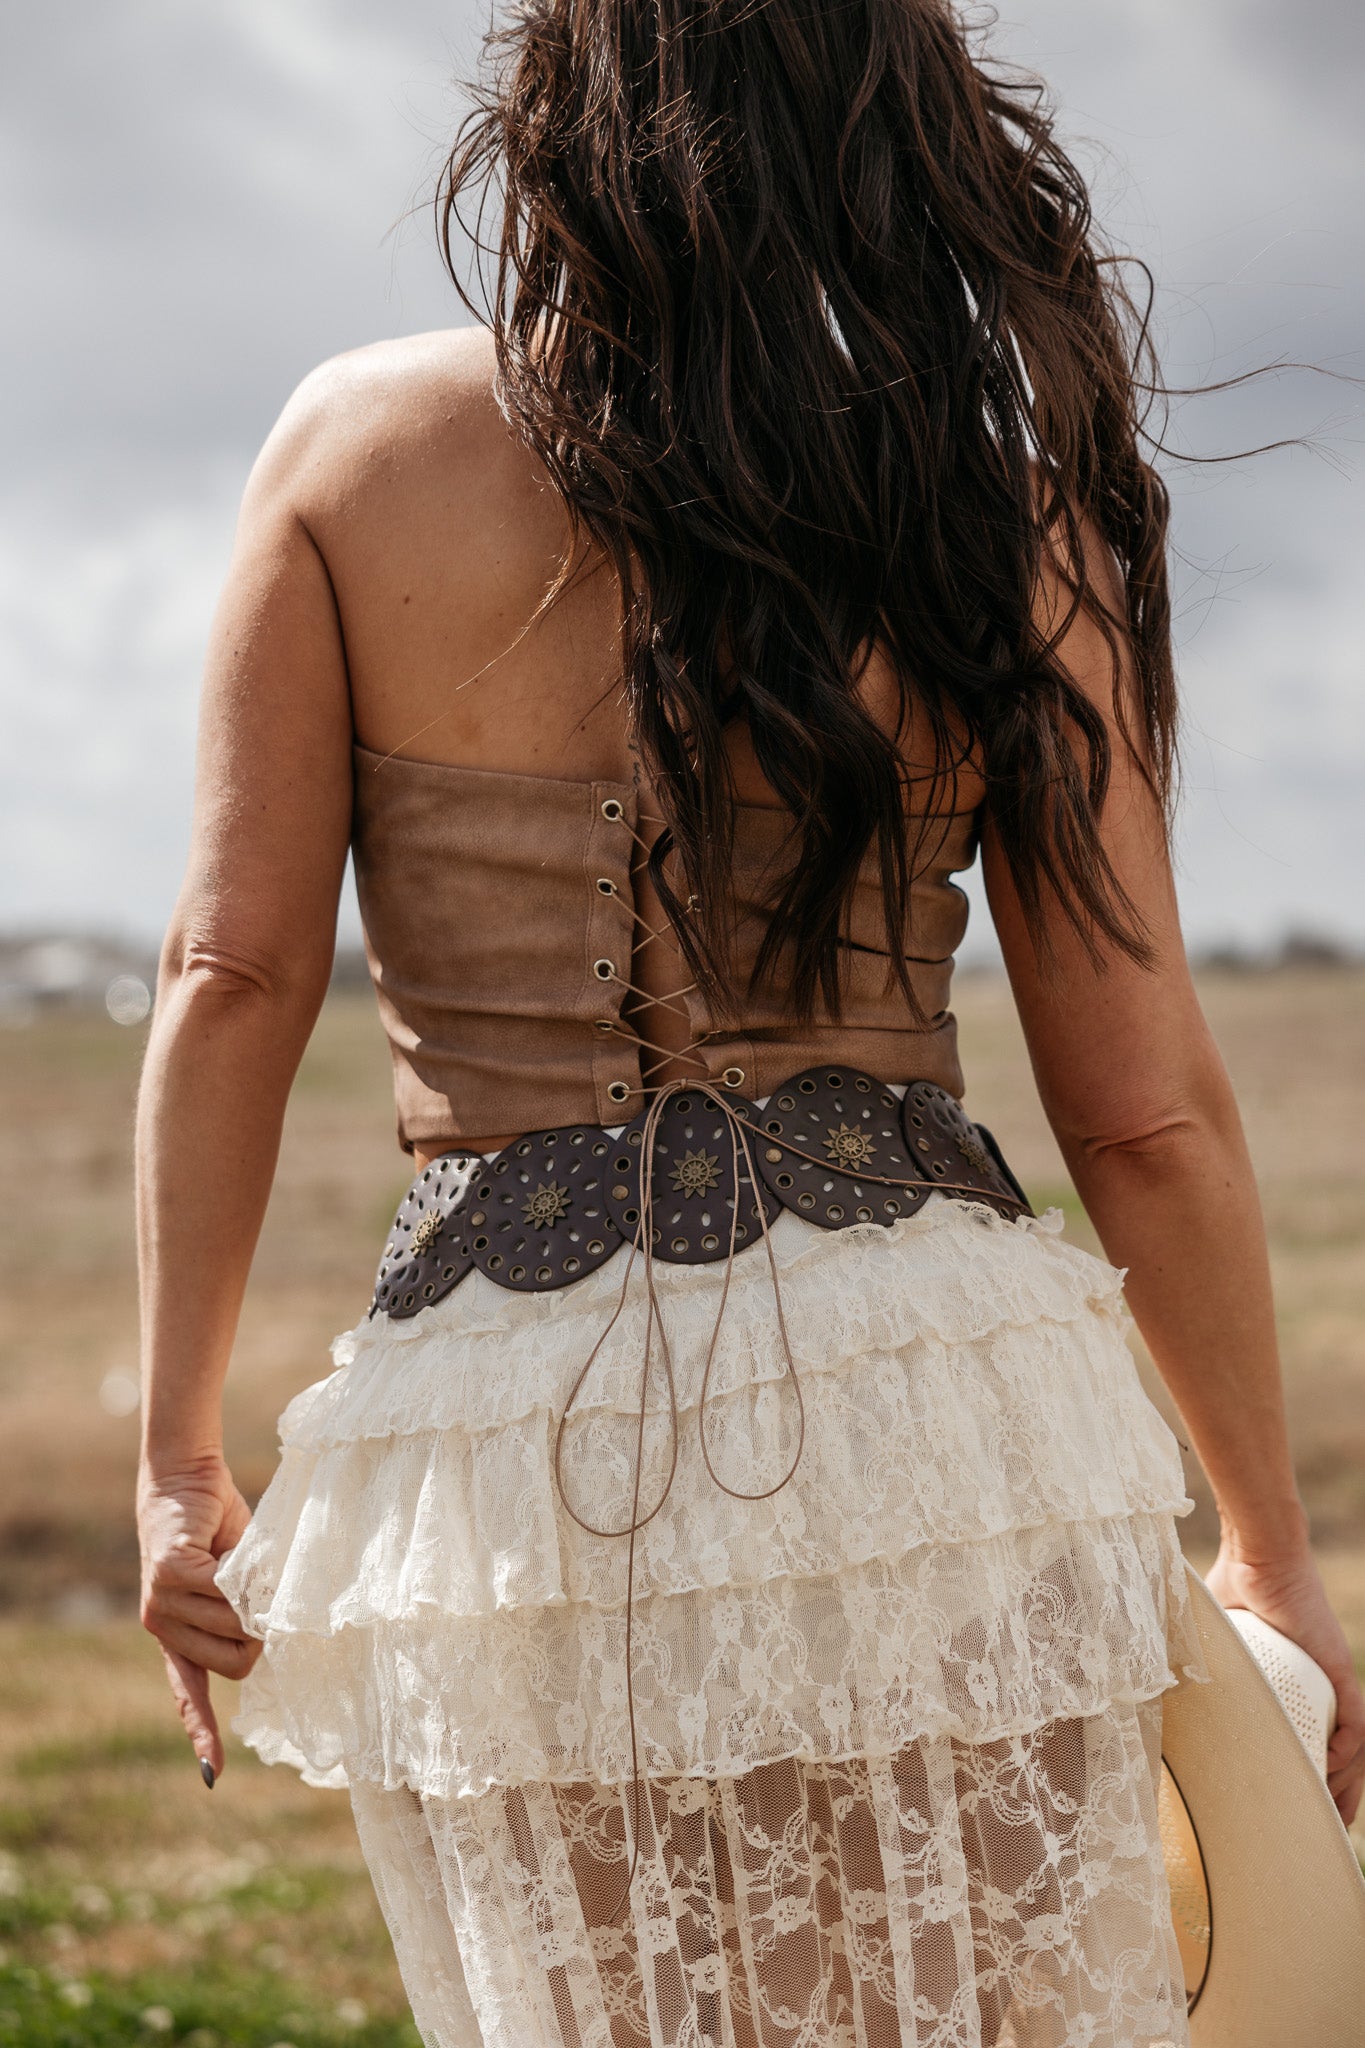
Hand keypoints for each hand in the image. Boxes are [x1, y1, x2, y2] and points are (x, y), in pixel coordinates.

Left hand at [137, 1454, 261, 1782]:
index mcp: (177, 1636)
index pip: (189, 1693)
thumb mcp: (236, 1578)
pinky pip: (225, 1589)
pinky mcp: (169, 1575)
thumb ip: (246, 1608)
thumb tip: (273, 1635)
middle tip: (253, 1595)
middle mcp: (162, 1627)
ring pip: (234, 1626)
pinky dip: (239, 1568)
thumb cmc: (215, 1528)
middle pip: (236, 1662)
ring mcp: (161, 1604)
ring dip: (249, 1594)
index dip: (202, 1731)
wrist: (184, 1478)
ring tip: (233, 1561)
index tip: (213, 1776)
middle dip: (257, 1632)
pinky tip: (223, 1546)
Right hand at [1205, 1542, 1364, 1825]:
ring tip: (1336, 1814)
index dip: (1312, 1776)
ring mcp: (1332, 1680)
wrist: (1255, 1557)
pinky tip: (1335, 1769)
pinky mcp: (1340, 1668)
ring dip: (1348, 1782)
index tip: (1301, 1810)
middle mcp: (1320, 1688)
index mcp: (1296, 1686)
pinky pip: (1356, 1719)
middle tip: (1326, 1829)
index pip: (1312, 1740)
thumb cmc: (1232, 1591)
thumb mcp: (1212, 1644)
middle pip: (1340, 1754)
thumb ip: (1190, 1667)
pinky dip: (1349, 1748)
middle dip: (1338, 1794)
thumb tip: (1142, 1694)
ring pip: (1353, 1745)